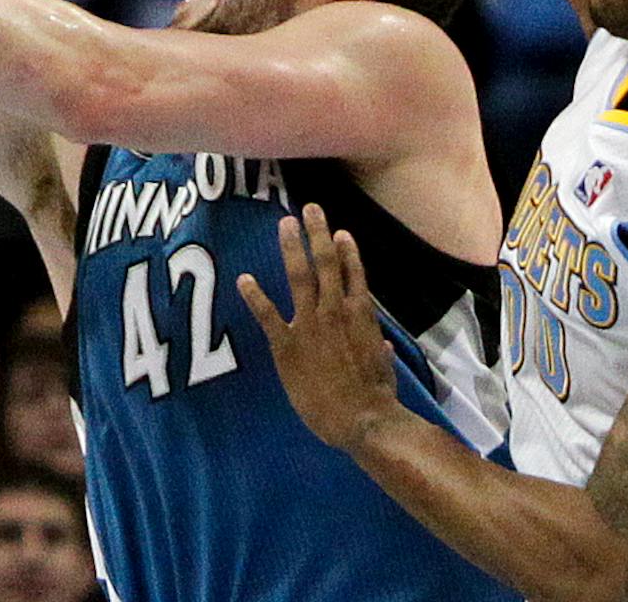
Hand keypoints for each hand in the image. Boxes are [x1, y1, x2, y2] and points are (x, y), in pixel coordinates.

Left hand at [237, 203, 403, 453]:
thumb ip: (377, 349)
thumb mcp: (383, 366)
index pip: (353, 273)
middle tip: (310, 208)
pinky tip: (243, 279)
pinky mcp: (287, 343)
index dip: (347, 250)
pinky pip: (267, 314)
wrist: (362, 418)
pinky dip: (254, 295)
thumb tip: (382, 344)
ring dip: (292, 247)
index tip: (340, 231)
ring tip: (285, 224)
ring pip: (300, 275)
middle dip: (318, 233)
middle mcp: (335, 310)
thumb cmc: (377, 396)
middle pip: (326, 262)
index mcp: (360, 314)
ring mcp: (309, 324)